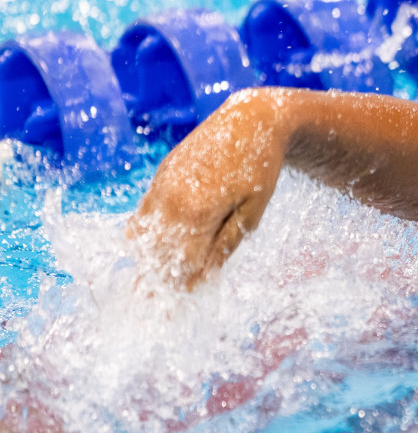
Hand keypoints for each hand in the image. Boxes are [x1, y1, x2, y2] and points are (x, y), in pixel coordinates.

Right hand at [127, 88, 289, 289]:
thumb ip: (225, 244)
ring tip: (151, 286)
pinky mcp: (159, 177)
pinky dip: (147, 237)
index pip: (180, 263)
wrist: (251, 119)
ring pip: (142, 236)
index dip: (177, 289)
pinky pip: (143, 215)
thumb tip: (203, 278)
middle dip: (155, 282)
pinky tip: (155, 252)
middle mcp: (171, 199)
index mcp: (197, 211)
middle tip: (153, 309)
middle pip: (154, 254)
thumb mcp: (253, 211)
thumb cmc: (260, 168)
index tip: (172, 313)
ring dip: (148, 261)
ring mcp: (161, 186)